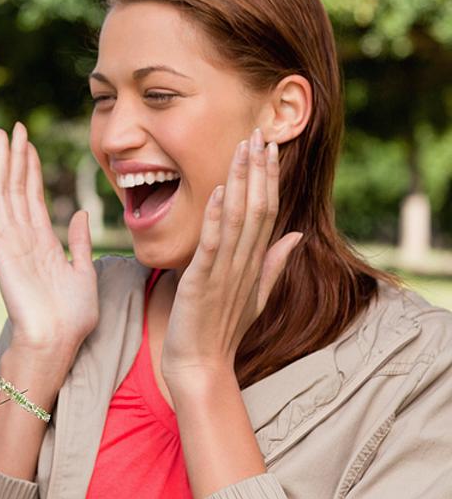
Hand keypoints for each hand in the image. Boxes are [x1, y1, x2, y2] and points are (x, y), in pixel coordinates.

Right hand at [0, 123, 97, 404]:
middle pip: (16, 189)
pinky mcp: (0, 255)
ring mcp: (9, 246)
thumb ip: (81, 242)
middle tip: (13, 127)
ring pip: (3, 196)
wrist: (58, 342)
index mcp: (42, 242)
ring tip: (1, 137)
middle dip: (15, 157)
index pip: (34, 196)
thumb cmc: (72, 317)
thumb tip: (82, 214)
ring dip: (2, 165)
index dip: (32, 168)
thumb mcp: (84, 271)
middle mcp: (22, 239)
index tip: (29, 142)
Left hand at [161, 128, 302, 395]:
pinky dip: (215, 218)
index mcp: (255, 263)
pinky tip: (217, 192)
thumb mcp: (255, 294)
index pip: (267, 212)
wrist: (202, 365)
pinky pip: (212, 245)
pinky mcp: (202, 282)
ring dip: (239, 183)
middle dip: (258, 171)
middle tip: (258, 134)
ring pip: (238, 220)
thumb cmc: (222, 330)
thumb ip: (275, 264)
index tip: (268, 148)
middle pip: (258, 208)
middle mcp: (245, 264)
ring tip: (242, 150)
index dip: (268, 179)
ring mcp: (225, 272)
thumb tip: (297, 236)